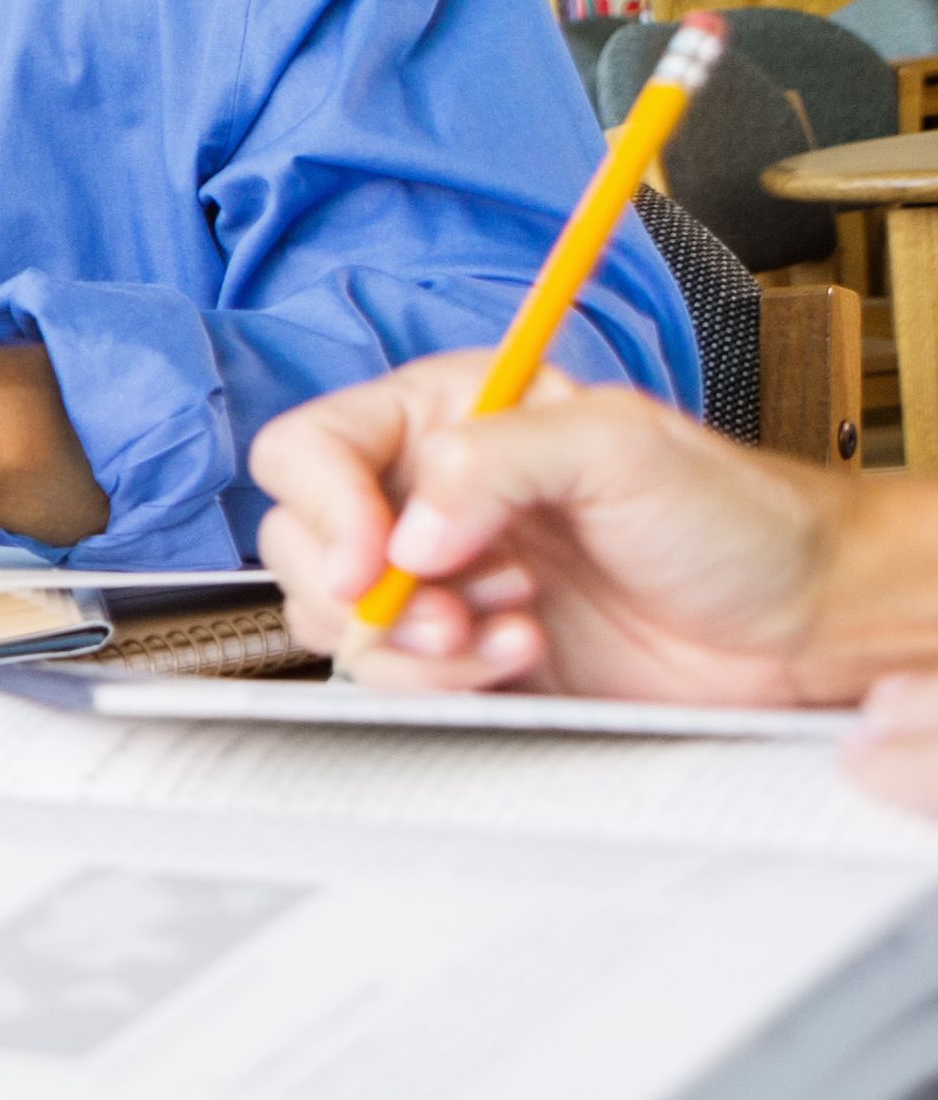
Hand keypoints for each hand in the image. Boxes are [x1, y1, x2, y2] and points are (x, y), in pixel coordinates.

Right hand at [256, 356, 846, 702]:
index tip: (372, 561)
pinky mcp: (461, 653)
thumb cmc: (735, 517)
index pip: (312, 449)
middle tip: (448, 607)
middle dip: (367, 591)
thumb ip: (498, 459)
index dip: (324, 507)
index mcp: (450, 416)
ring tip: (503, 628)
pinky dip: (443, 682)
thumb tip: (410, 531)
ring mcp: (442, 577)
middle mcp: (432, 493)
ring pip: (336, 620)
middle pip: (302, 542)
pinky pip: (392, 679)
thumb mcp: (622, 446)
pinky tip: (519, 655)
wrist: (798, 622)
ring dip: (410, 642)